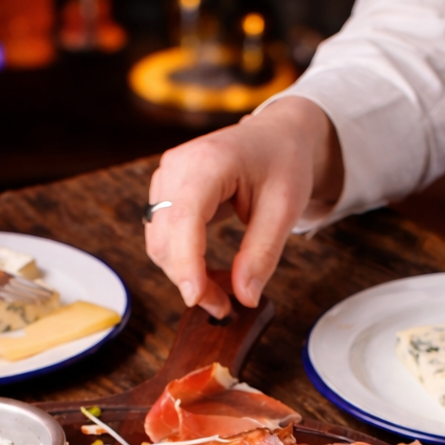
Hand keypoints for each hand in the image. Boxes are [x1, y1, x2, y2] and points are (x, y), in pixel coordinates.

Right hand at [145, 96, 342, 317]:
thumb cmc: (284, 162)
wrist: (277, 136)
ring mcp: (166, 178)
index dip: (186, 263)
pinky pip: (163, 237)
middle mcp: (177, 167)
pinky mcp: (165, 192)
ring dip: (183, 275)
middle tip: (225, 308)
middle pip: (166, 238)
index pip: (185, 218)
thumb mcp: (285, 208)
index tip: (196, 299)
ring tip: (220, 293)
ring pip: (159, 243)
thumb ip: (262, 254)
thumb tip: (244, 297)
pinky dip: (182, 262)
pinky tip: (207, 273)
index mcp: (209, 161)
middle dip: (190, 280)